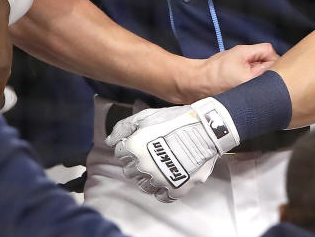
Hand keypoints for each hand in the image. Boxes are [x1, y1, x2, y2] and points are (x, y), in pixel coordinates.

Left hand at [106, 97, 239, 202]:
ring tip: (158, 167)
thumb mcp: (146, 116)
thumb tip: (110, 141)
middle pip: (130, 171)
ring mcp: (160, 180)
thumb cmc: (175, 120)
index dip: (128, 147)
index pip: (120, 154)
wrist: (205, 129)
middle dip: (136, 163)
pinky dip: (162, 191)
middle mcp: (143, 167)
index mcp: (134, 148)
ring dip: (147, 178)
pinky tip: (166, 180)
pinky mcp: (176, 188)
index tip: (139, 143)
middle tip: (149, 154)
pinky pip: (162, 197)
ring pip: (144, 186)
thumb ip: (124, 127)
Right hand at [177, 43, 277, 102]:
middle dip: (263, 66)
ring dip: (258, 73)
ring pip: (265, 80)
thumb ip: (261, 50)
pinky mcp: (250, 102)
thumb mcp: (240, 52)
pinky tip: (241, 81)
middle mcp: (260, 93)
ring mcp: (255, 99)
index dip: (265, 56)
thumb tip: (272, 53)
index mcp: (260, 81)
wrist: (201, 82)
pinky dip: (253, 81)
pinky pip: (258, 87)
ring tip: (242, 73)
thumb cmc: (218, 68)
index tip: (253, 57)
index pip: (276, 64)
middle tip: (247, 65)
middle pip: (273, 74)